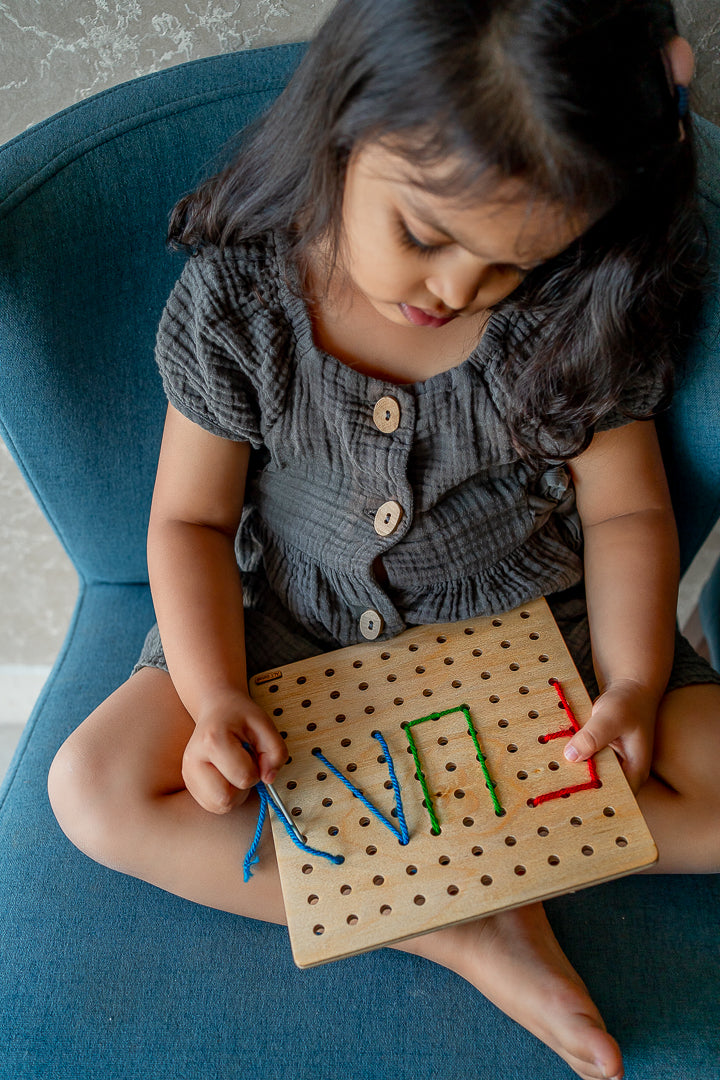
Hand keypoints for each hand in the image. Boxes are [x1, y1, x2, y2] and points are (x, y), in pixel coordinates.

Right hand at [182, 690, 287, 813]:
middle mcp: (193, 759)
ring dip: (234, 794)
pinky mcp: (188, 783)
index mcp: (213, 740)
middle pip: (225, 799)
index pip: (244, 777)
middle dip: (242, 788)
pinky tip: (226, 776)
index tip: (251, 753)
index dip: (256, 770)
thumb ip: (276, 751)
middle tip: (243, 765)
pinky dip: (225, 796)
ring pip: (218, 806)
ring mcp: (187, 773)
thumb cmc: (240, 716)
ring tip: (234, 770)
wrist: (216, 707)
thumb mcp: (265, 725)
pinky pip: (212, 805)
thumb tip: (268, 778)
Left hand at [563, 678, 658, 792]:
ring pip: (589, 774)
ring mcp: (611, 764)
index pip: (614, 797)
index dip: (593, 800)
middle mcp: (624, 772)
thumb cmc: (628, 701)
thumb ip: (593, 736)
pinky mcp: (599, 754)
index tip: (568, 797)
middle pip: (599, 788)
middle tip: (553, 785)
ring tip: (549, 774)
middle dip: (578, 785)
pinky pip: (584, 760)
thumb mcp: (611, 717)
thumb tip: (571, 755)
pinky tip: (554, 756)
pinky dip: (572, 757)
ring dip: (572, 770)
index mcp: (635, 771)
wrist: (629, 687)